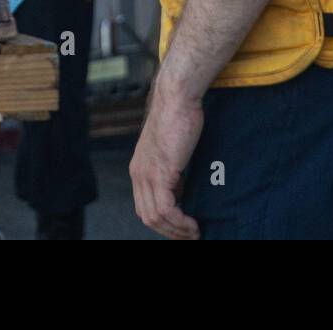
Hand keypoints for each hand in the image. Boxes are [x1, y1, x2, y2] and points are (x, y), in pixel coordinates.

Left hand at [130, 80, 202, 239]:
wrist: (177, 96)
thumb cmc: (179, 115)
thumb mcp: (171, 147)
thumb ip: (172, 168)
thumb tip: (183, 187)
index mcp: (139, 168)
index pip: (143, 207)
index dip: (161, 222)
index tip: (180, 228)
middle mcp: (138, 173)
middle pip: (147, 216)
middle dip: (169, 231)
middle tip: (189, 236)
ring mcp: (147, 173)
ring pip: (155, 217)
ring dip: (176, 230)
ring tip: (194, 233)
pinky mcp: (161, 172)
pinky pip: (166, 209)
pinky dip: (179, 222)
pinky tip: (192, 223)